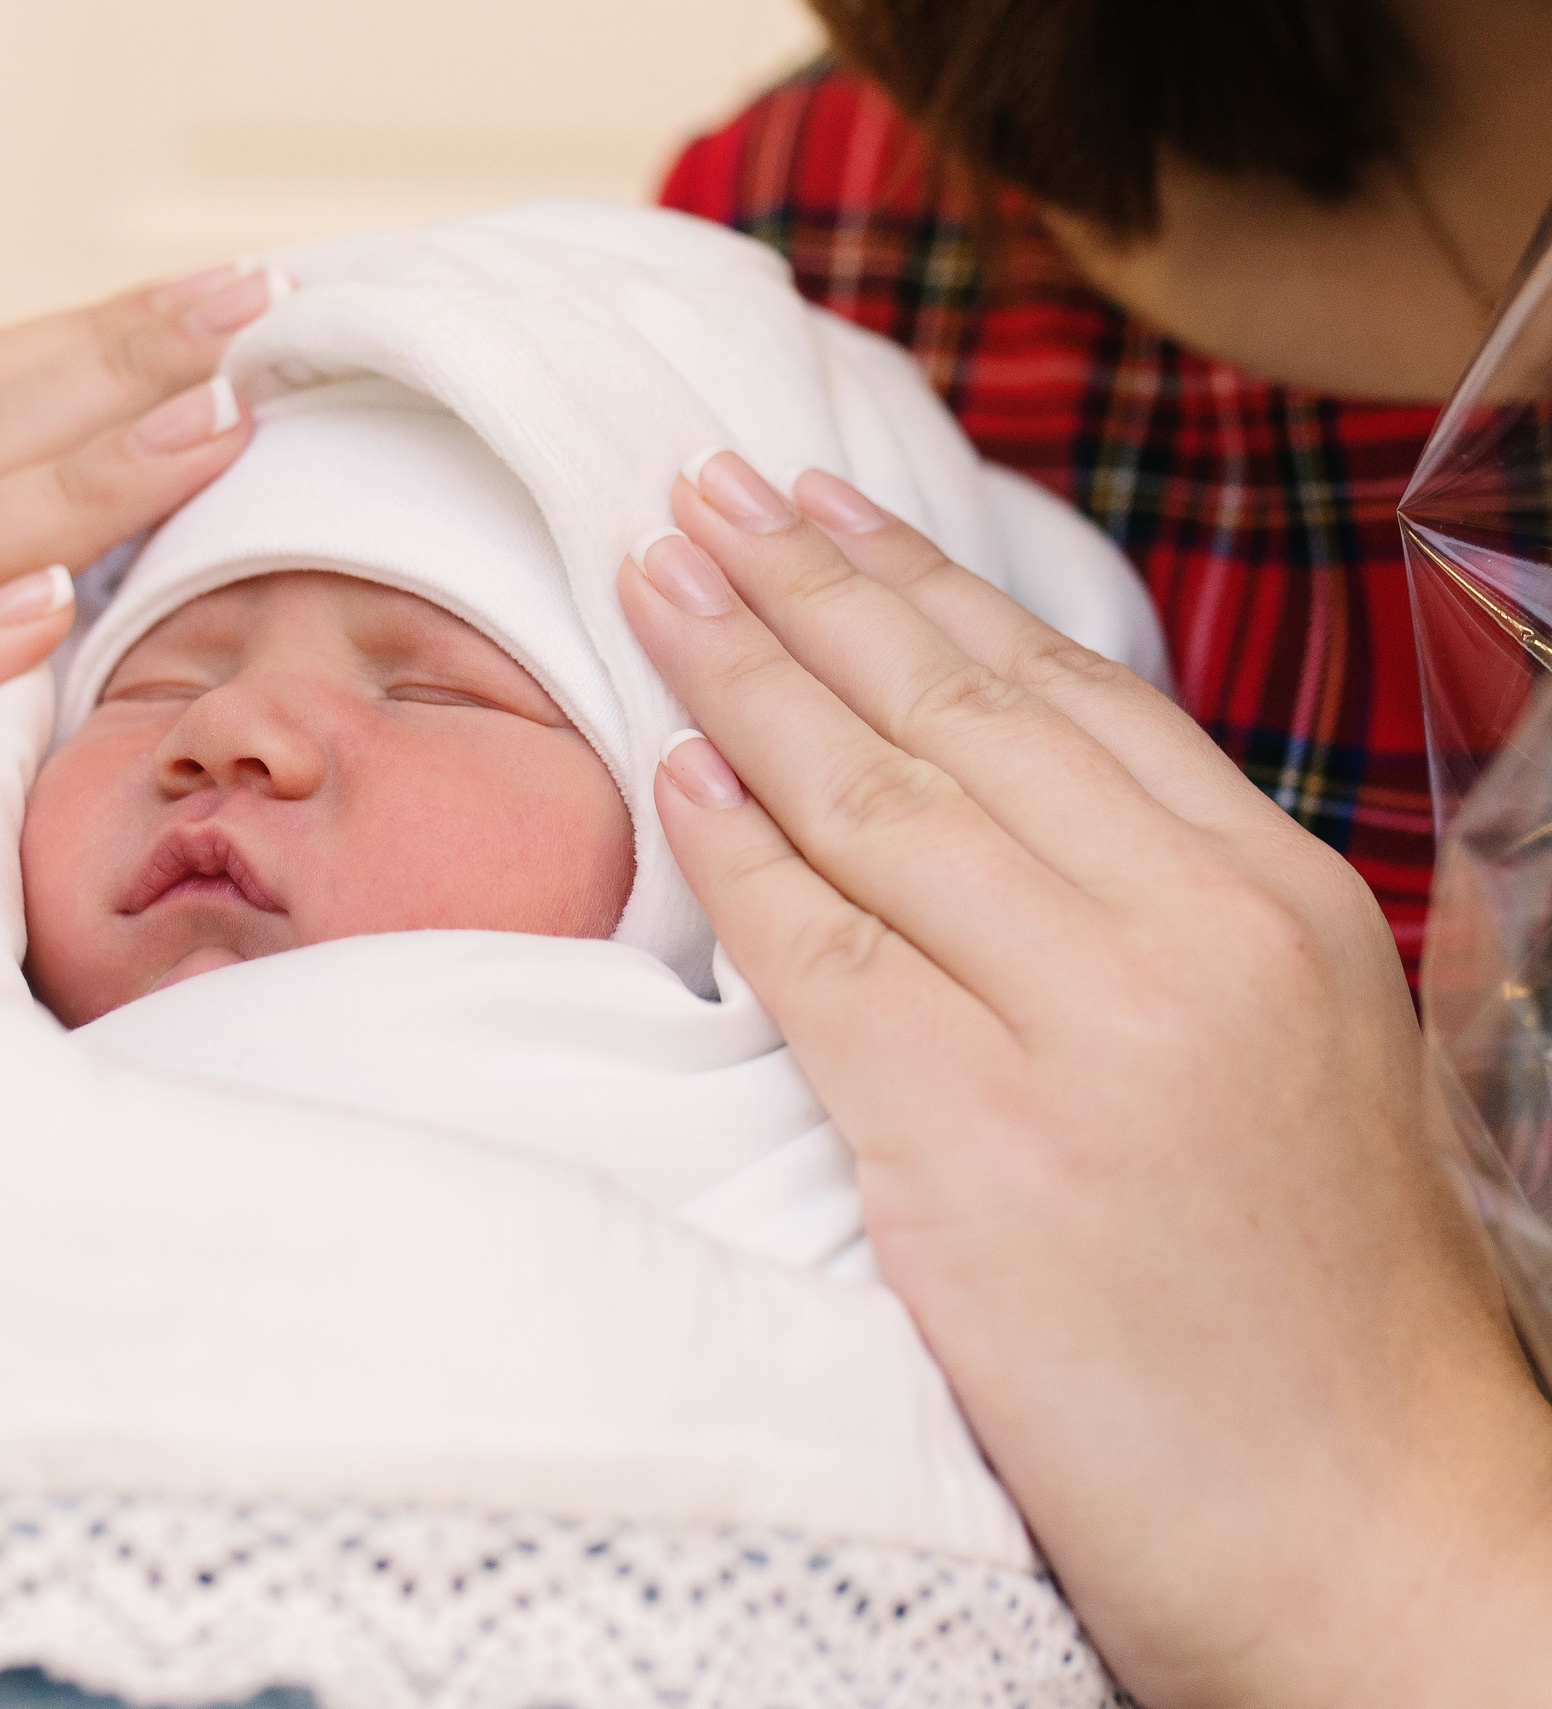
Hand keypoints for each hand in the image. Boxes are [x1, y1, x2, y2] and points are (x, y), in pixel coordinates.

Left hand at [620, 452, 1551, 1708]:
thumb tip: (977, 790)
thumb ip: (1147, 909)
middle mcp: (1192, 932)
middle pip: (957, 712)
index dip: (924, 583)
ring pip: (879, 799)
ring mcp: (1089, 1029)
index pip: (1065, 693)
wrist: (1355, 1514)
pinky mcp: (978, 1138)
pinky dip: (737, 850)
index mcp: (1274, 895)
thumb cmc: (1297, 1293)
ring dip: (748, 674)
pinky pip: (821, 951)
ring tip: (655, 580)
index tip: (820, 504)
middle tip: (701, 491)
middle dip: (811, 586)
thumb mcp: (1274, 1045)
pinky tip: (674, 768)